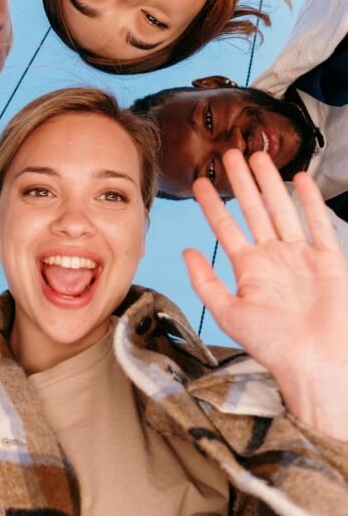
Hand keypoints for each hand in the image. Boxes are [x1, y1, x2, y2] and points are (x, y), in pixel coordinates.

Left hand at [184, 150, 347, 440]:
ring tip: (258, 157)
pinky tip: (300, 180)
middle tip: (230, 154)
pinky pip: (318, 224)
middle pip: (254, 210)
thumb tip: (187, 252)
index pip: (226, 228)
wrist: (314, 362)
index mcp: (249, 270)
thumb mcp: (228, 313)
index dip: (212, 205)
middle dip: (241, 182)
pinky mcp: (328, 261)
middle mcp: (274, 259)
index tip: (200, 182)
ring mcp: (300, 257)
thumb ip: (205, 282)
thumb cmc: (273, 346)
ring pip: (282, 210)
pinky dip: (310, 201)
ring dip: (270, 184)